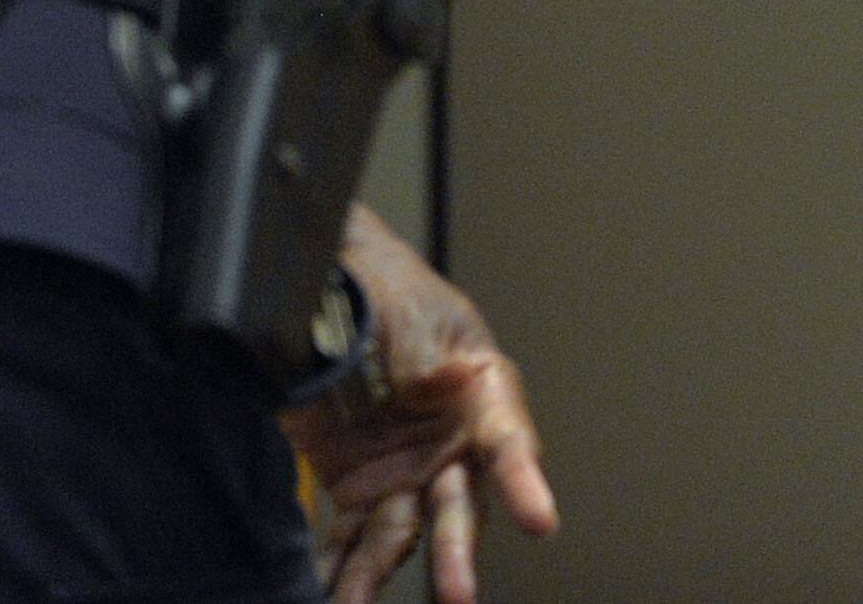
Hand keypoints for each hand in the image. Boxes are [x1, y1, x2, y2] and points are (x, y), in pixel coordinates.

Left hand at [284, 207, 558, 603]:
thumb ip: (429, 355)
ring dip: (379, 576)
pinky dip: (336, 567)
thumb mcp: (414, 314)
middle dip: (457, 554)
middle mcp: (452, 443)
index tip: (541, 521)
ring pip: (401, 536)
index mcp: (481, 391)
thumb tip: (451, 379)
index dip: (525, 483)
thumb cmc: (386, 289)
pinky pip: (351, 537)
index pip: (510, 441)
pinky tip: (321, 591)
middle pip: (459, 507)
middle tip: (457, 595)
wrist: (325, 288)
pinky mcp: (360, 486)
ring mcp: (406, 469)